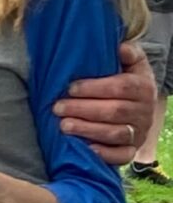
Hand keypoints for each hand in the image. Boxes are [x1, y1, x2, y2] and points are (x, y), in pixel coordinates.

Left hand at [54, 42, 159, 165]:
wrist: (138, 110)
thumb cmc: (125, 83)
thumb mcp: (131, 65)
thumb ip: (128, 54)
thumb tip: (121, 47)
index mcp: (143, 87)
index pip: (122, 87)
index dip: (95, 87)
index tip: (70, 88)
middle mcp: (144, 111)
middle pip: (115, 111)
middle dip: (84, 109)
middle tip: (57, 108)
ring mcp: (139, 133)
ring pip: (116, 133)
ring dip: (88, 130)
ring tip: (63, 126)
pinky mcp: (131, 150)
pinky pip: (122, 156)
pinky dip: (104, 154)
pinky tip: (85, 149)